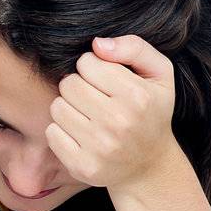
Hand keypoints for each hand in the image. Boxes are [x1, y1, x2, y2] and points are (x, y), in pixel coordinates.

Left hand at [46, 35, 181, 190]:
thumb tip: (97, 44)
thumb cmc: (152, 112)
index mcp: (137, 97)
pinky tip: (81, 134)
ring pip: (57, 107)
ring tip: (88, 115)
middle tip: (94, 97)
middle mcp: (119, 123)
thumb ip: (134, 48)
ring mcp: (99, 147)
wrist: (150, 166)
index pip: (87, 63)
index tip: (105, 80)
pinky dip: (62, 130)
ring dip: (69, 108)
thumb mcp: (159, 74)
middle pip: (69, 84)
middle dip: (78, 86)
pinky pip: (51, 133)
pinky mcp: (82, 166)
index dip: (92, 67)